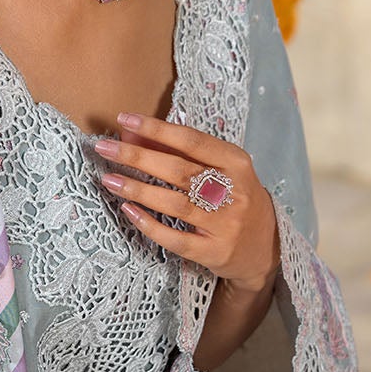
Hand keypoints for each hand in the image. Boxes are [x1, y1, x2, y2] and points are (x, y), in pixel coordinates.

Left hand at [92, 113, 279, 296]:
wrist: (266, 247)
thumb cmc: (234, 198)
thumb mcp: (217, 168)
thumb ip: (177, 150)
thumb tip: (131, 133)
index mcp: (236, 163)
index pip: (191, 141)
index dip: (156, 129)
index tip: (123, 119)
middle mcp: (234, 192)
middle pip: (179, 171)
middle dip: (137, 158)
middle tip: (104, 149)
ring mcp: (225, 224)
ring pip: (175, 204)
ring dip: (138, 190)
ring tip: (109, 179)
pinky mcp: (214, 252)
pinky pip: (176, 239)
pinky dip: (150, 224)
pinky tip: (128, 211)